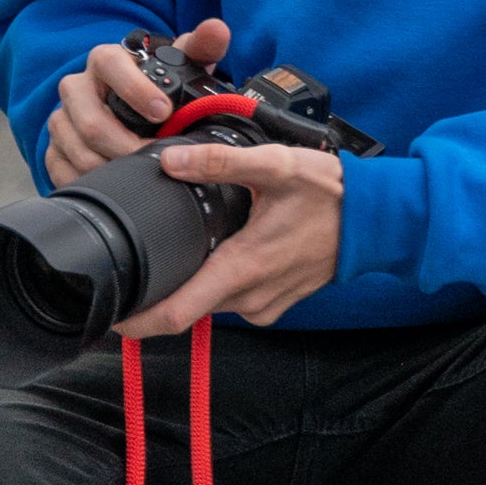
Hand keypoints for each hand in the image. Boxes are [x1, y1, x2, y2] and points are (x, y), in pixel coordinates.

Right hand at [46, 17, 231, 188]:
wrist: (137, 111)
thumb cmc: (161, 87)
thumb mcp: (183, 66)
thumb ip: (203, 46)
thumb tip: (218, 29)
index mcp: (105, 61)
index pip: (109, 65)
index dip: (134, 89)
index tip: (164, 112)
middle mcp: (76, 87)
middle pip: (90, 121)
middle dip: (127, 144)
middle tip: (158, 158)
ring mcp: (61, 119)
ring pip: (79, 150)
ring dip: (113, 167)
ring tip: (142, 175)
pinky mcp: (54, 149)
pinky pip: (64, 171)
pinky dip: (92, 182)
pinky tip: (116, 185)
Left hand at [121, 136, 346, 335]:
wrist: (377, 221)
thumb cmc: (332, 196)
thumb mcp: (276, 166)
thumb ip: (219, 162)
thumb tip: (170, 161)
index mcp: (241, 269)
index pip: (176, 315)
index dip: (135, 323)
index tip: (108, 317)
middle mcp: (250, 298)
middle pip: (187, 306)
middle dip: (161, 289)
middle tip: (142, 259)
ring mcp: (264, 306)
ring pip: (210, 302)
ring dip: (194, 282)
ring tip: (185, 247)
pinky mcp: (276, 304)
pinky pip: (234, 300)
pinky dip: (221, 282)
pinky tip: (226, 252)